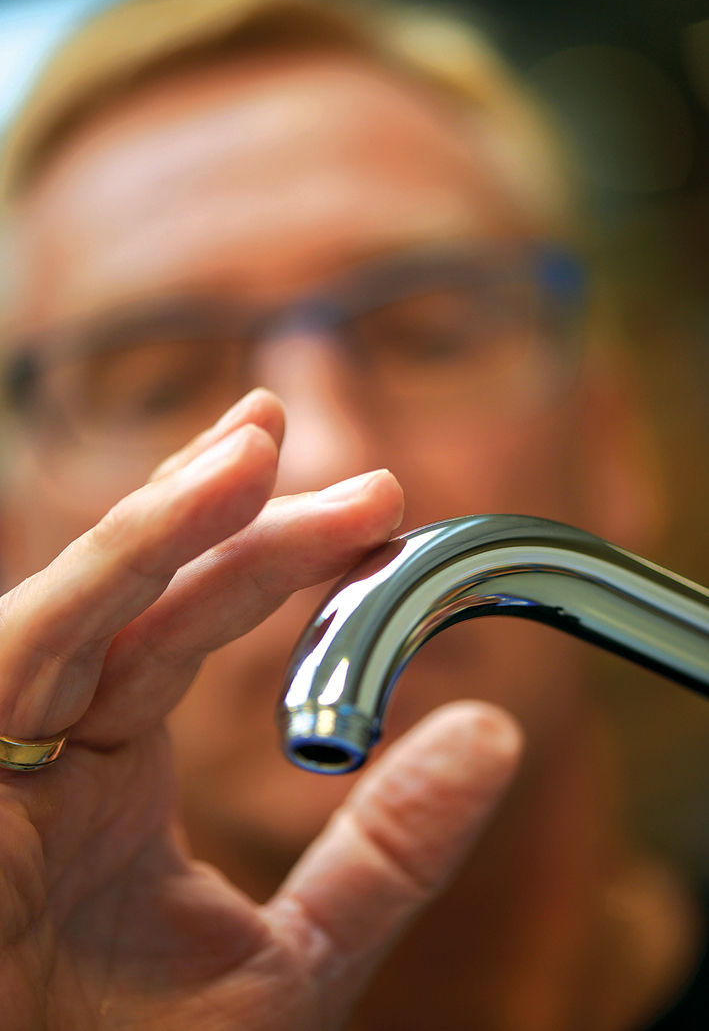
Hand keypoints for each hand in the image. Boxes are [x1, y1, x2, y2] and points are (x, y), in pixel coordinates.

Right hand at [0, 388, 520, 1028]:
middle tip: (289, 423)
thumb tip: (493, 739)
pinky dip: (111, 569)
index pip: (183, 623)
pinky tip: (194, 500)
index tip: (363, 505)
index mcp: (106, 768)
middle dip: (217, 502)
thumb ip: (386, 854)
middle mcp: (46, 738)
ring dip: (172, 511)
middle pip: (136, 590)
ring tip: (257, 440)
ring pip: (83, 595)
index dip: (263, 553)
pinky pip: (28, 642)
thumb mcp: (285, 962)